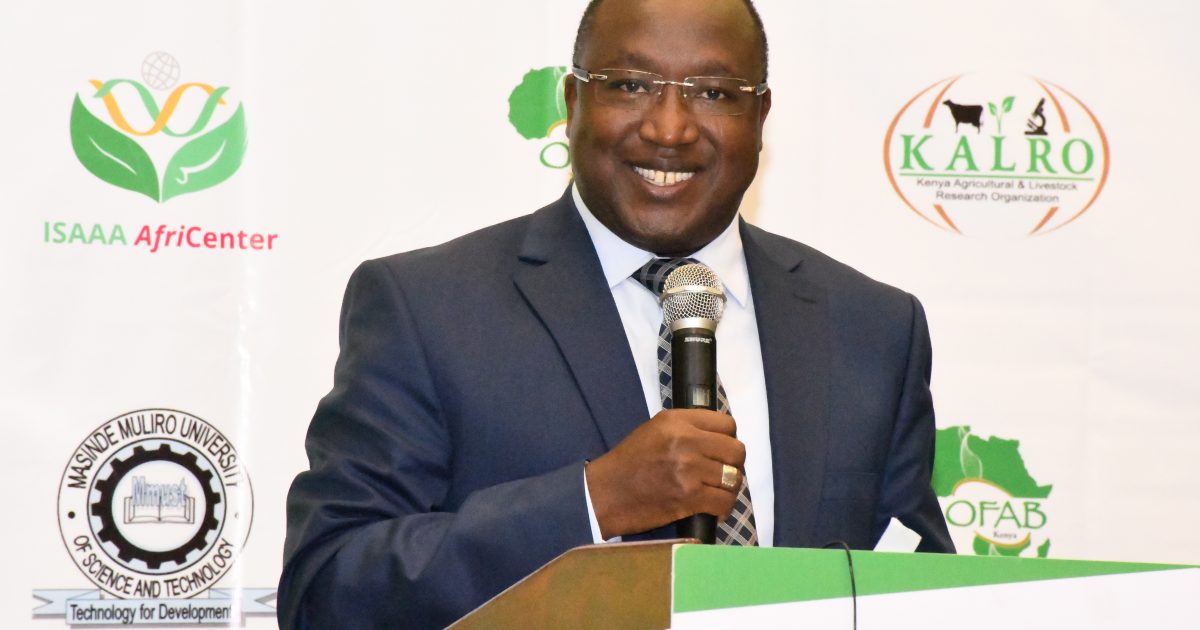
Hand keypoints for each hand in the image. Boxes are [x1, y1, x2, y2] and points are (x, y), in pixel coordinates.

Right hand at [585, 409, 745, 538]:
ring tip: (717, 492)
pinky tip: (714, 509)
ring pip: (734, 478)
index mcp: (677, 421)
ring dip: (728, 488)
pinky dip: (723, 509)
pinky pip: (724, 502)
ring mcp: (689, 470)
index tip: (720, 451)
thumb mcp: (655, 430)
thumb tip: (720, 437)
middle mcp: (686, 441)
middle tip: (722, 474)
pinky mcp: (689, 497)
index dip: (728, 439)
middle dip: (734, 464)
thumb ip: (687, 428)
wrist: (607, 493)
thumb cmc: (630, 461)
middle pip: (736, 451)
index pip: (727, 424)